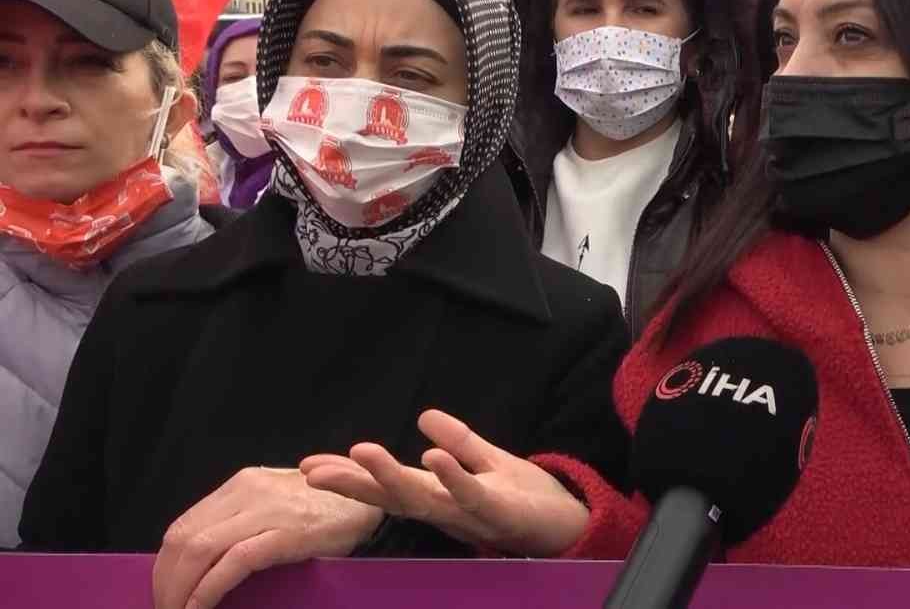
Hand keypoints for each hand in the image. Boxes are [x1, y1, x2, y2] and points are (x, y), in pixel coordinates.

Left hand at [153, 466, 381, 608]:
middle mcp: (248, 491)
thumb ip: (245, 517)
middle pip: (184, 539)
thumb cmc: (328, 507)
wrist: (374, 499)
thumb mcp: (278, 502)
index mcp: (243, 484)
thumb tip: (204, 552)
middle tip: (165, 608)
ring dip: (180, 589)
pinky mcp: (285, 533)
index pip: (184, 525)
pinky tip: (199, 608)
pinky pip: (233, 563)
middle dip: (165, 580)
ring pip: (200, 550)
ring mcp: (267, 511)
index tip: (164, 591)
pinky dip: (208, 590)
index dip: (165, 564)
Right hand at [302, 409, 589, 557]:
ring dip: (390, 477)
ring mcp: (471, 513)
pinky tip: (430, 456)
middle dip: (351, 485)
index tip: (307, 467)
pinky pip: (471, 493)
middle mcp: (446, 508)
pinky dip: (451, 475)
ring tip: (361, 452)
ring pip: (423, 497)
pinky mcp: (500, 512)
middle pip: (392, 497)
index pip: (386, 486)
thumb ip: (459, 441)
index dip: (349, 477)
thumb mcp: (489, 460)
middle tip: (312, 472)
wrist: (570, 523)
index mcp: (439, 495)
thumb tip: (424, 418)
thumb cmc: (526, 496)